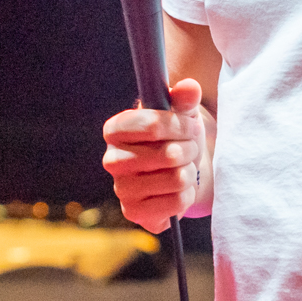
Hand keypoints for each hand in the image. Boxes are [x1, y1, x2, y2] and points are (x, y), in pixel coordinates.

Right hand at [102, 78, 210, 232]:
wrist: (181, 170)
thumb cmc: (176, 136)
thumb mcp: (181, 113)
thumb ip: (184, 97)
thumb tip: (188, 87)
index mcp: (115, 129)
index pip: (150, 124)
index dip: (178, 125)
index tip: (189, 125)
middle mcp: (111, 160)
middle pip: (167, 154)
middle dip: (188, 150)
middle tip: (189, 149)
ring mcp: (121, 189)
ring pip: (176, 179)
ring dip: (190, 172)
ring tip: (185, 168)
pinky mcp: (135, 213)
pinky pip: (176, 204)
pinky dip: (187, 195)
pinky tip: (180, 190)